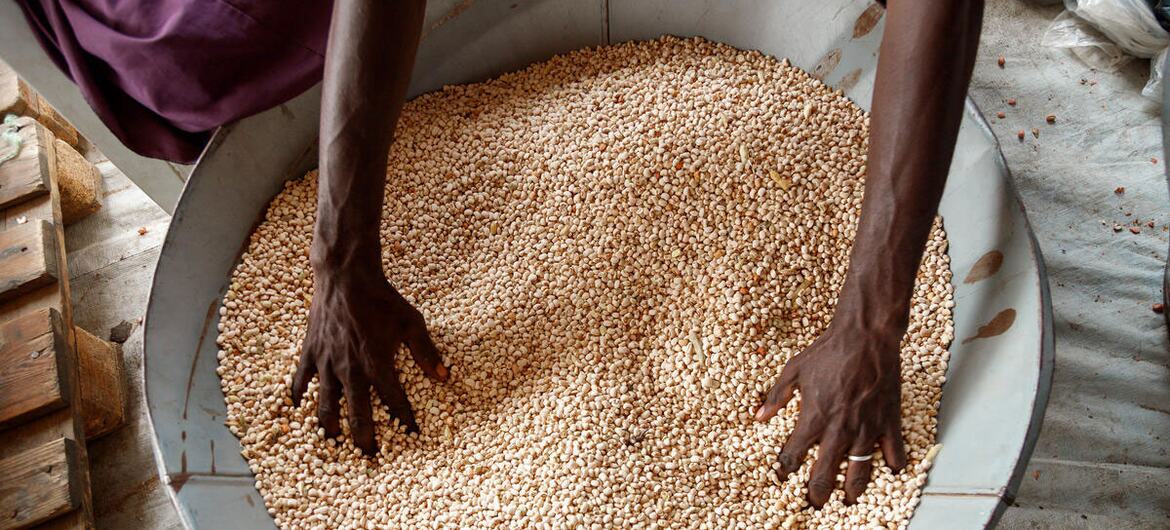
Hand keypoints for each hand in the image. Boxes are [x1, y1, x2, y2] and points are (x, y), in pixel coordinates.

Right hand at [292, 264, 447, 455]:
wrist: (345, 277)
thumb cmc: (382, 298)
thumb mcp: (412, 322)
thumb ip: (426, 351)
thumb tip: (444, 376)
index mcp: (377, 364)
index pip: (395, 402)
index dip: (405, 421)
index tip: (413, 436)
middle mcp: (351, 370)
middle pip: (357, 414)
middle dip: (364, 438)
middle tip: (370, 456)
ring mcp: (327, 363)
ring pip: (326, 405)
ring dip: (330, 427)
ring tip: (334, 443)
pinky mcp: (310, 353)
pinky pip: (301, 381)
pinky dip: (298, 397)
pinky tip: (297, 410)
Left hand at [754, 315, 907, 506]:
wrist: (866, 337)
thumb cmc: (829, 351)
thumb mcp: (794, 370)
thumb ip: (777, 396)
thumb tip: (759, 415)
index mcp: (813, 418)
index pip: (794, 454)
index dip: (785, 469)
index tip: (782, 476)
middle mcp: (839, 430)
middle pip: (825, 474)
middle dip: (818, 493)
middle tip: (816, 503)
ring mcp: (866, 429)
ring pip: (859, 472)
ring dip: (853, 490)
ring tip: (849, 501)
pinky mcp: (888, 422)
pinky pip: (894, 452)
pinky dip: (893, 465)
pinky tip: (891, 472)